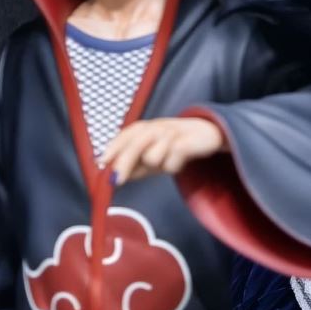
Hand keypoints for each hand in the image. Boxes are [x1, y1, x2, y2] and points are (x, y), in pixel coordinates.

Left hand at [99, 117, 226, 185]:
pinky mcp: (186, 141)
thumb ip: (134, 166)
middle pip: (134, 145)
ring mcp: (171, 133)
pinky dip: (173, 167)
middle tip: (117, 181)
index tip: (102, 164)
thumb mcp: (152, 157)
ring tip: (167, 162)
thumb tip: (112, 178)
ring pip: (152, 157)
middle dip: (124, 164)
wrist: (208, 133)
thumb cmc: (175, 146)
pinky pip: (170, 163)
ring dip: (157, 166)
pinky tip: (179, 162)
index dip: (113, 149)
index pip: (124, 137)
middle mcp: (155, 127)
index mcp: (144, 128)